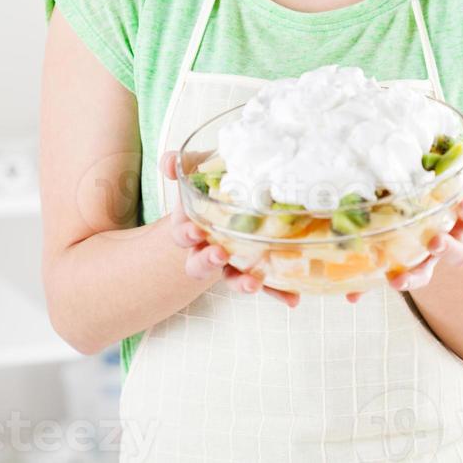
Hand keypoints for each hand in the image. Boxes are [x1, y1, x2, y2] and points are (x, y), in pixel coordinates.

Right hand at [160, 150, 299, 307]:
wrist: (234, 193)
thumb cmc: (214, 182)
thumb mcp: (199, 169)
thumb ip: (183, 165)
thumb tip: (170, 164)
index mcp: (193, 225)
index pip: (183, 235)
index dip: (186, 235)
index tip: (194, 231)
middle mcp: (209, 247)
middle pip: (200, 264)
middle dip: (207, 262)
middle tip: (218, 254)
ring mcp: (234, 260)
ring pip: (232, 278)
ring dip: (241, 283)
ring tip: (253, 284)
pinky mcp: (257, 266)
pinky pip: (267, 282)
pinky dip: (278, 291)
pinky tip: (293, 299)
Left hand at [345, 147, 462, 300]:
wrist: (422, 213)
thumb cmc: (442, 187)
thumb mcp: (456, 172)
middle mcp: (450, 242)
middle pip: (460, 254)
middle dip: (448, 250)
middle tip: (435, 241)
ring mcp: (425, 258)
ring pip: (425, 273)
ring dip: (416, 276)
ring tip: (399, 281)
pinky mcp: (401, 266)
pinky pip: (391, 277)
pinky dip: (373, 286)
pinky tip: (357, 294)